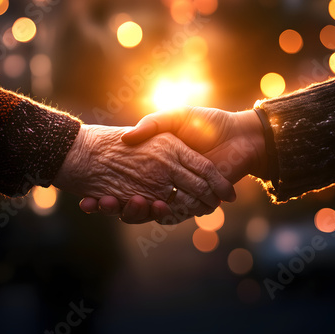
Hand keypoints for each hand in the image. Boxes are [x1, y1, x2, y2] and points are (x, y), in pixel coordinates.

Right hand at [80, 107, 266, 222]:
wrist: (241, 136)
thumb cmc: (208, 122)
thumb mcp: (174, 117)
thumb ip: (151, 124)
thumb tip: (126, 138)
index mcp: (163, 157)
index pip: (135, 171)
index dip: (114, 179)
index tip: (93, 183)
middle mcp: (167, 176)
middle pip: (136, 194)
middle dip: (113, 200)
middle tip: (93, 200)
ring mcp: (180, 190)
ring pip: (149, 207)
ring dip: (127, 210)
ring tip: (104, 204)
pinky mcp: (195, 202)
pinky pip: (172, 214)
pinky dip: (154, 216)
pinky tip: (143, 210)